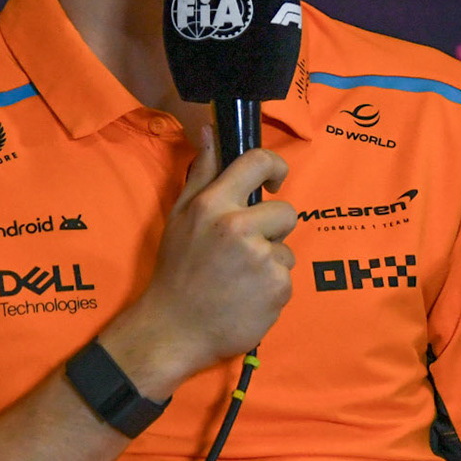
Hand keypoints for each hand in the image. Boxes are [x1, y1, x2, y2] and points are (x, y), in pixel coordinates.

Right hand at [109, 128, 295, 393]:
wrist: (173, 330)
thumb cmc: (176, 271)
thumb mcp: (179, 217)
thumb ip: (200, 173)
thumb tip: (210, 131)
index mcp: (214, 204)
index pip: (258, 162)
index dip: (275, 166)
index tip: (275, 180)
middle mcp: (239, 227)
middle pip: (286, 211)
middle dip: (272, 229)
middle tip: (245, 249)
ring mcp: (261, 259)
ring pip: (286, 249)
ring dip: (270, 262)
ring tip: (239, 278)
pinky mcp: (277, 288)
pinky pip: (286, 277)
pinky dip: (271, 287)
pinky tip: (246, 297)